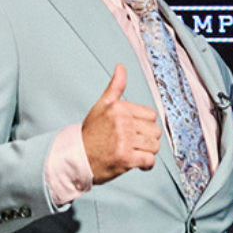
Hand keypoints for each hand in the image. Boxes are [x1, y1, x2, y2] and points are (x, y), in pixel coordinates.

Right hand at [81, 64, 158, 184]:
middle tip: (134, 144)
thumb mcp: (101, 106)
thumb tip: (121, 67)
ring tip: (134, 153)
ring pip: (154, 146)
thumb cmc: (91, 133)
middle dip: (148, 139)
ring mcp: (124, 140)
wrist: (77, 158)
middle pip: (155, 131)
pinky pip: (150, 160)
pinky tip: (137, 163)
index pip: (151, 115)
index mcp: (119, 107)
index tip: (133, 131)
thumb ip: (115, 87)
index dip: (144, 125)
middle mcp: (122, 122)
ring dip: (147, 152)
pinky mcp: (126, 158)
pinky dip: (146, 165)